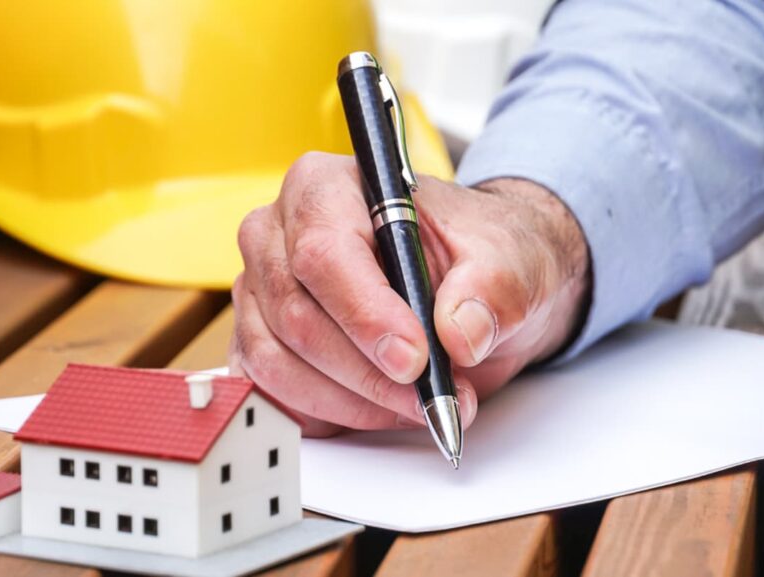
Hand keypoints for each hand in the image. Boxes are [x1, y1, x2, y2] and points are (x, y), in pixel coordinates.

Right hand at [230, 152, 589, 436]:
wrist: (468, 283)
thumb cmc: (473, 255)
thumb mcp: (508, 258)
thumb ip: (492, 288)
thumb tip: (461, 332)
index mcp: (325, 188)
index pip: (322, 253)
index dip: (365, 313)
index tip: (415, 358)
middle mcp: (276, 236)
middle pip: (297, 317)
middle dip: (368, 373)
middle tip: (431, 395)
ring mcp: (259, 292)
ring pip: (279, 364)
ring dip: (352, 401)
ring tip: (417, 403)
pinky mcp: (256, 342)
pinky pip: (273, 393)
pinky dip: (327, 414)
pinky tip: (377, 407)